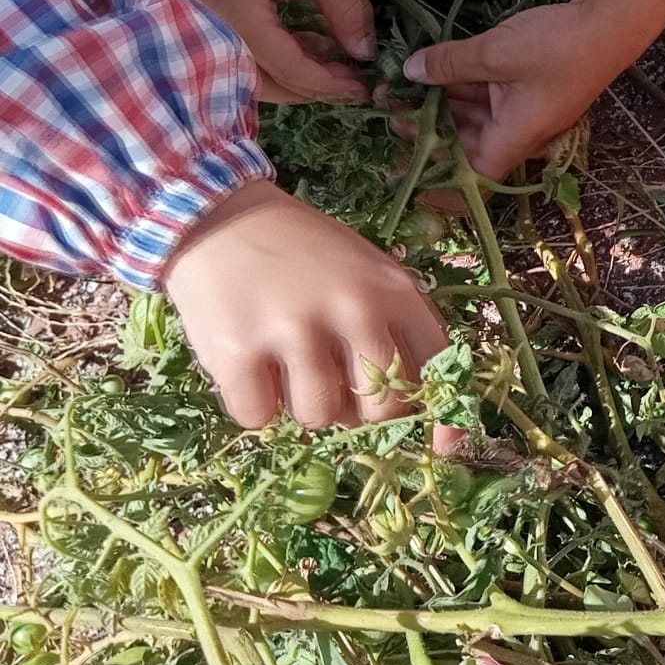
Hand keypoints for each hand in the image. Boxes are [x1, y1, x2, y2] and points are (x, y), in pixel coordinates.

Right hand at [161, 180, 455, 439]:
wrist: (220, 219)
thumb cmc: (303, 253)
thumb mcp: (366, 270)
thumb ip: (392, 325)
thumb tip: (408, 407)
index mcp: (392, 290)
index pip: (437, 364)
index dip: (444, 413)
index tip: (442, 445)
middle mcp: (352, 310)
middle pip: (381, 406)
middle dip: (362, 410)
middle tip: (335, 384)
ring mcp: (293, 331)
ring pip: (320, 416)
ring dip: (305, 406)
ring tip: (289, 368)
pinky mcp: (236, 353)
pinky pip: (260, 418)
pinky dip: (256, 406)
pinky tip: (252, 370)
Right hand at [194, 0, 374, 102]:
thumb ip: (346, 12)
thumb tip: (366, 56)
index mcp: (234, 13)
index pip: (287, 69)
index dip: (330, 83)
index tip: (368, 86)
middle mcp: (212, 25)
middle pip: (263, 82)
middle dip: (311, 87)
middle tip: (357, 82)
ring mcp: (210, 20)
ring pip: (254, 71)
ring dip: (298, 73)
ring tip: (344, 65)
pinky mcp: (217, 12)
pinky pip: (249, 48)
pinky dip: (284, 53)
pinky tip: (319, 45)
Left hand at [403, 0, 634, 181]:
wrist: (612, 24)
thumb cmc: (556, 47)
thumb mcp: (493, 53)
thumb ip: (448, 64)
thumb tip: (410, 71)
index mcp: (513, 138)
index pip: (470, 178)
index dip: (437, 182)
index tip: (402, 170)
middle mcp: (520, 132)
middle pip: (466, 145)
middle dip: (429, 129)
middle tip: (391, 107)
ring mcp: (526, 110)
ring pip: (475, 118)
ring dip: (444, 104)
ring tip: (405, 84)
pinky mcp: (531, 89)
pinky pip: (489, 98)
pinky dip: (464, 87)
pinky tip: (437, 68)